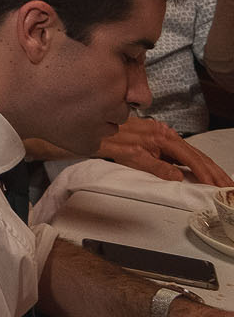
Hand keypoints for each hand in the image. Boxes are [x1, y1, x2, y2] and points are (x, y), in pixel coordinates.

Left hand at [99, 116, 233, 187]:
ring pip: (192, 154)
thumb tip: (178, 176)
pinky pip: (183, 153)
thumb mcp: (133, 157)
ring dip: (209, 169)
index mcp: (162, 137)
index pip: (191, 157)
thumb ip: (157, 167)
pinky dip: (196, 164)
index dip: (205, 173)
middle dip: (215, 171)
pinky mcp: (160, 139)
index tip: (215, 185)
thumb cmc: (111, 142)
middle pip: (197, 155)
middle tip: (229, 186)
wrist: (95, 129)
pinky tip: (205, 173)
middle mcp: (166, 133)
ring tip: (222, 182)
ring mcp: (164, 135)